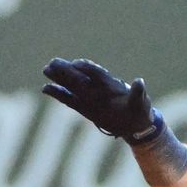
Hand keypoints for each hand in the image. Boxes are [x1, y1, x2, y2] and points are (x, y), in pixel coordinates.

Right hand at [42, 57, 164, 144]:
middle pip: (81, 76)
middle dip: (68, 70)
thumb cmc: (139, 110)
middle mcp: (99, 88)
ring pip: (73, 85)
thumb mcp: (141, 102)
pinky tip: (46, 88)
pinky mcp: (84, 107)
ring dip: (60, 78)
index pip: (98, 73)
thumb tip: (139, 81)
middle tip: (53, 62)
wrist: (135, 123)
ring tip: (46, 69)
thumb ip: (138, 93)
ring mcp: (90, 96)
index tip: (77, 63)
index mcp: (112, 85)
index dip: (89, 68)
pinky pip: (70, 99)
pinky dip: (59, 94)